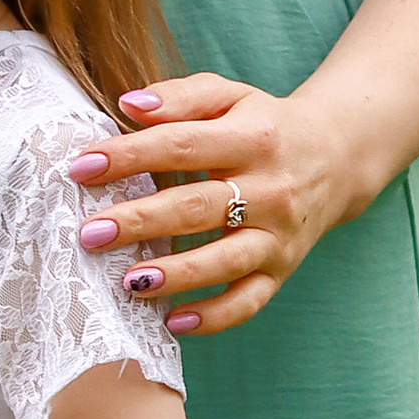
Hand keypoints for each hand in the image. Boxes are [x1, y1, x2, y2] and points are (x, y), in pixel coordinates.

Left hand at [66, 71, 358, 338]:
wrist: (337, 158)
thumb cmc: (264, 125)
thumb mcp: (231, 96)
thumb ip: (180, 96)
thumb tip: (128, 105)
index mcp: (252, 138)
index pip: (182, 146)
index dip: (130, 156)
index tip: (80, 168)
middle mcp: (269, 189)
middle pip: (198, 207)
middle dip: (140, 222)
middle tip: (88, 233)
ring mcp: (278, 234)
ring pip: (224, 261)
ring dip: (176, 274)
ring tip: (128, 283)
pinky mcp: (283, 269)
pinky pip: (249, 301)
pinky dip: (214, 317)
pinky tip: (172, 321)